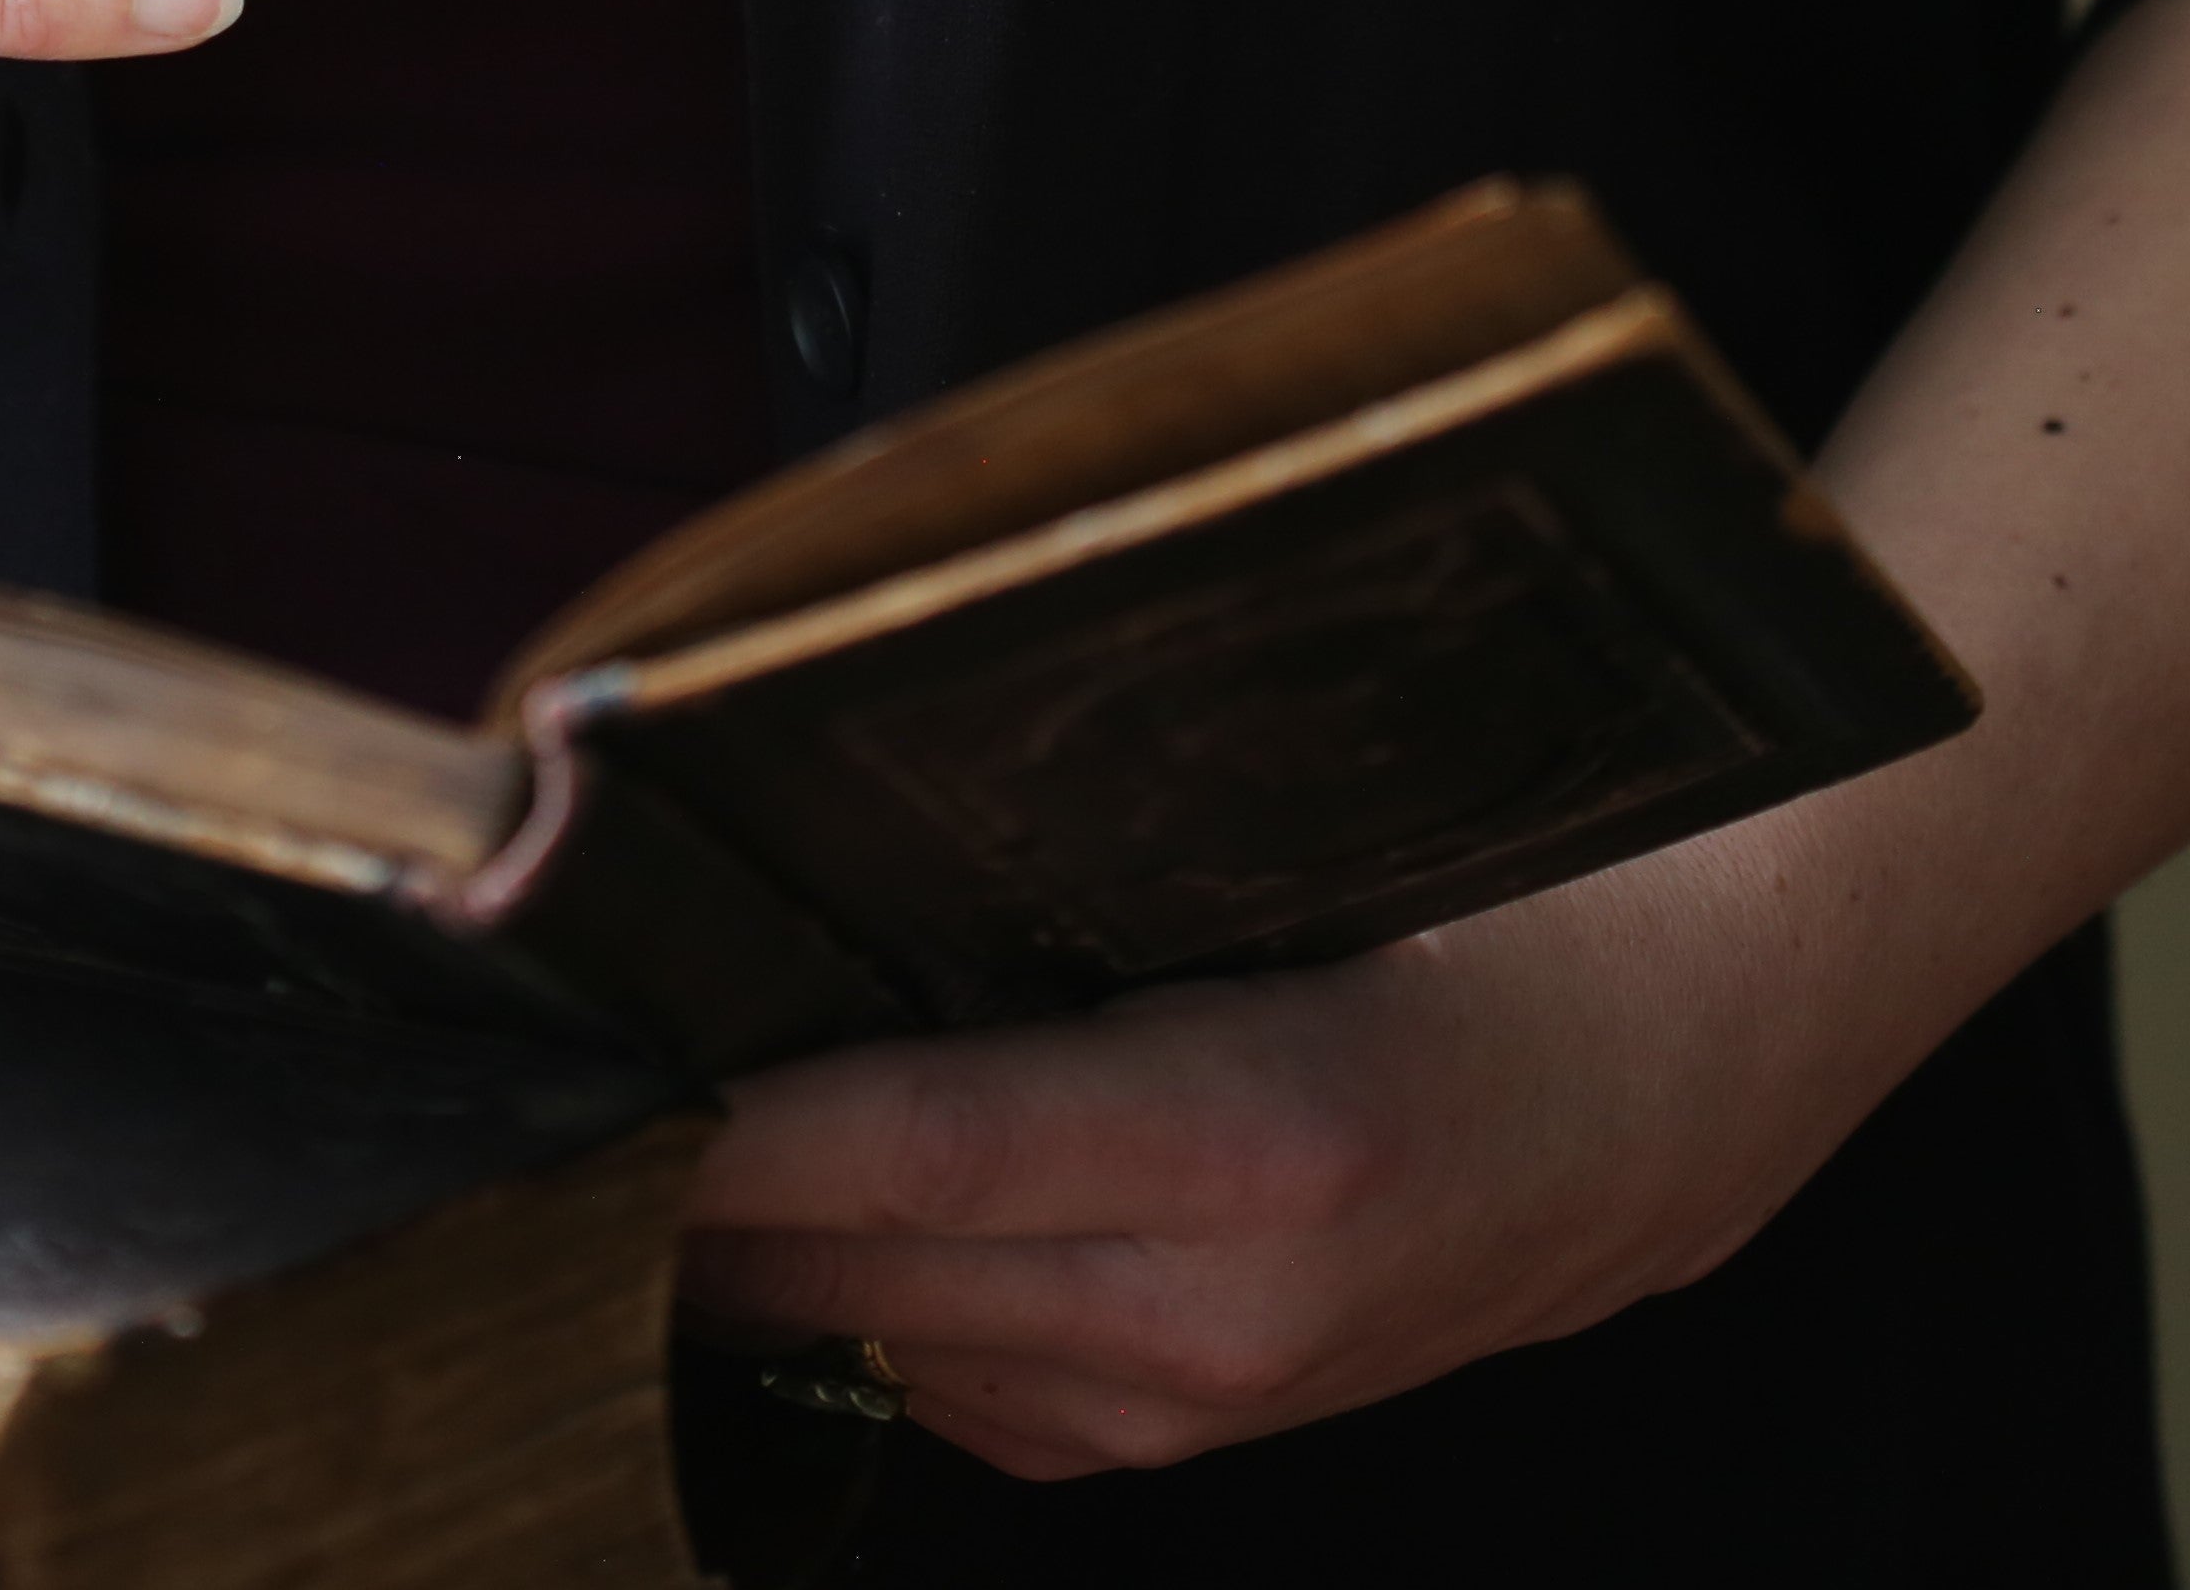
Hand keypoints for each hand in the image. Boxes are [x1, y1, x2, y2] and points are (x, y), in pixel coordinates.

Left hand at [676, 810, 1953, 1476]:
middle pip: (850, 1263)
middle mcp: (1220, 1311)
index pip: (903, 1141)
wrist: (1690, 1060)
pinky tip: (792, 1192)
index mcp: (1258, 1138)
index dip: (714, 1104)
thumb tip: (825, 794)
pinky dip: (849, 1297)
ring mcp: (1207, 1400)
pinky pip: (952, 1394)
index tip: (564, 1027)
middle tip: (541, 1039)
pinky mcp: (1194, 1437)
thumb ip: (1067, 837)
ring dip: (739, 1239)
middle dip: (671, 1165)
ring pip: (877, 1343)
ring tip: (626, 1100)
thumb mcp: (1303, 824)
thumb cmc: (1504, 894)